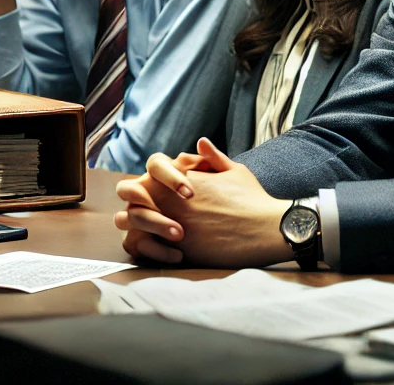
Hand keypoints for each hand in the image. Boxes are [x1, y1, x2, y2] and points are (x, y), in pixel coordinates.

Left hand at [113, 139, 290, 267]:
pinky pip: (144, 247)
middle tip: (145, 210)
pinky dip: (147, 249)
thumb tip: (200, 142)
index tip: (159, 193)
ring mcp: (169, 223)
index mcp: (182, 178)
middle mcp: (170, 198)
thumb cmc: (253, 199)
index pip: (148, 174)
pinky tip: (165, 251)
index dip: (148, 183)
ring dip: (134, 224)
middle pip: (129, 192)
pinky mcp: (176, 249)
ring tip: (150, 232)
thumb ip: (213, 158)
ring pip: (128, 220)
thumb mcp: (235, 170)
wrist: (266, 228)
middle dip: (133, 199)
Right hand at [116, 146, 225, 262]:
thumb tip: (202, 142)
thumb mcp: (227, 180)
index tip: (191, 194)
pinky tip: (180, 255)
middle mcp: (143, 193)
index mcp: (161, 174)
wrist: (233, 232)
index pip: (155, 164)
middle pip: (127, 189)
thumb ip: (215, 161)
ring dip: (152, 225)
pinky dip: (155, 250)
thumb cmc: (225, 201)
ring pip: (124, 218)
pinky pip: (134, 244)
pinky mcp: (138, 240)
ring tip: (181, 235)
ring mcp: (137, 217)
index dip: (169, 177)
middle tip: (176, 213)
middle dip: (147, 200)